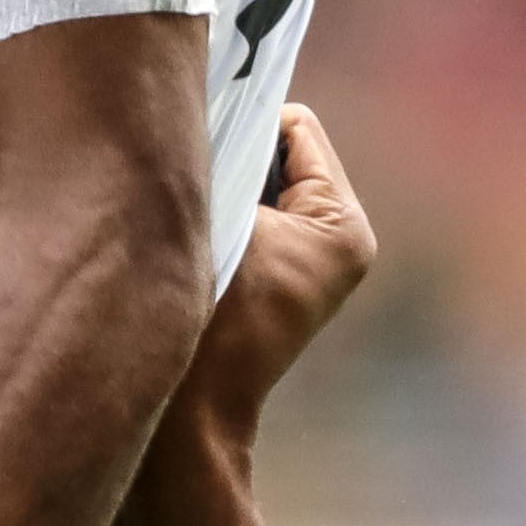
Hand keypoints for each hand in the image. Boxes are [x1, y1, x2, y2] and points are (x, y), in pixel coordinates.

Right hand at [174, 104, 375, 447]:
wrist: (183, 418)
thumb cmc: (202, 315)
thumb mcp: (215, 218)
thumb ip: (220, 156)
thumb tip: (197, 108)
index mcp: (342, 224)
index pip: (294, 128)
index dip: (241, 120)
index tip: (196, 137)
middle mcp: (341, 241)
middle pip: (282, 155)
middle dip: (234, 154)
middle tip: (185, 165)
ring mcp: (313, 264)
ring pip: (262, 187)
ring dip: (222, 187)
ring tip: (183, 205)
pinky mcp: (283, 280)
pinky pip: (252, 220)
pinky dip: (220, 216)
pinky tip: (188, 231)